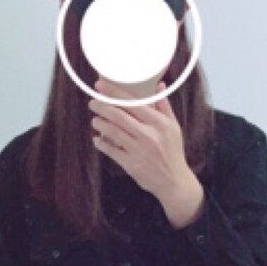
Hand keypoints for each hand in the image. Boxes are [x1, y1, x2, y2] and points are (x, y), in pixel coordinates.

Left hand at [89, 76, 198, 208]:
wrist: (174, 181)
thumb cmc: (173, 151)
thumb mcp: (173, 127)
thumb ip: (164, 105)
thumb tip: (159, 84)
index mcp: (158, 123)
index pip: (133, 102)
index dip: (114, 93)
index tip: (100, 85)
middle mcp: (148, 135)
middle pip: (119, 116)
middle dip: (102, 107)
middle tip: (93, 102)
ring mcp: (138, 150)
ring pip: (113, 132)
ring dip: (100, 124)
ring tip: (95, 120)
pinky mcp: (131, 164)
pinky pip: (111, 151)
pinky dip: (102, 144)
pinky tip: (97, 139)